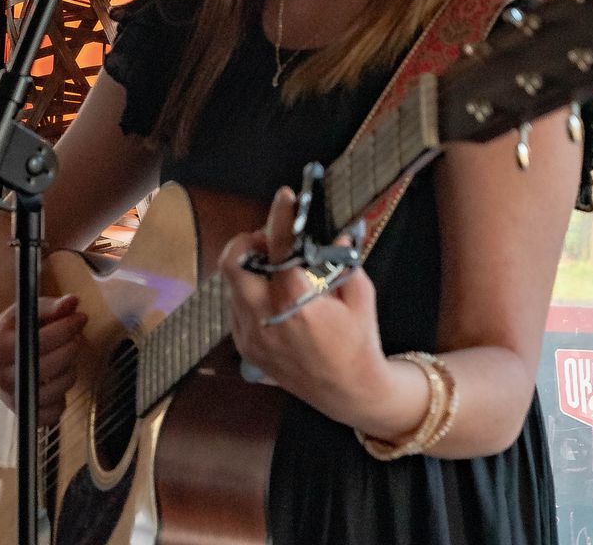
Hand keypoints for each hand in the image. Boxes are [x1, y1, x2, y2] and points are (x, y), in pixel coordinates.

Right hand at [0, 293, 86, 427]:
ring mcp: (11, 398)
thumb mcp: (26, 311)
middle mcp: (2, 377)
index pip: (41, 340)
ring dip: (69, 371)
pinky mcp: (22, 413)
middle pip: (50, 366)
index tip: (80, 317)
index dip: (66, 328)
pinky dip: (61, 400)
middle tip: (76, 336)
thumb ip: (50, 306)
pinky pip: (51, 414)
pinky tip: (58, 380)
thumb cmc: (14, 328)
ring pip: (55, 391)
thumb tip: (73, 302)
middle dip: (71, 347)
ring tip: (66, 356)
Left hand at [219, 187, 392, 429]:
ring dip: (251, 266)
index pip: (280, 248)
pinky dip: (251, 290)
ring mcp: (251, 335)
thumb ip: (342, 259)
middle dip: (249, 241)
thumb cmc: (359, 343)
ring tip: (278, 267)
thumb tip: (335, 231)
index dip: (281, 217)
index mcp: (297, 304)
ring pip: (232, 283)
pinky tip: (275, 294)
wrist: (350, 395)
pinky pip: (236, 305)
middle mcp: (265, 320)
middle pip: (233, 262)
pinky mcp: (245, 347)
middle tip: (272, 240)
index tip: (285, 196)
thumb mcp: (360, 295)